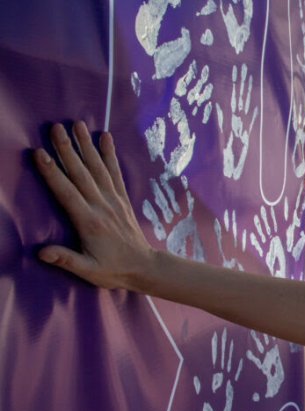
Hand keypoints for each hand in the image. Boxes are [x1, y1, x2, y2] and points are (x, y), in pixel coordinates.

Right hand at [34, 122, 154, 289]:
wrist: (144, 267)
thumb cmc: (113, 270)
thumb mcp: (88, 270)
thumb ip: (66, 259)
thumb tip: (41, 253)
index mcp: (89, 222)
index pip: (66, 192)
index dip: (52, 173)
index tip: (39, 153)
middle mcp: (102, 206)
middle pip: (81, 173)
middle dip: (67, 149)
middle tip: (55, 127)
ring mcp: (114, 200)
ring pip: (98, 168)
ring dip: (86, 145)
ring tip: (77, 124)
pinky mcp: (123, 199)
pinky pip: (115, 173)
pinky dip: (110, 154)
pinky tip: (106, 137)